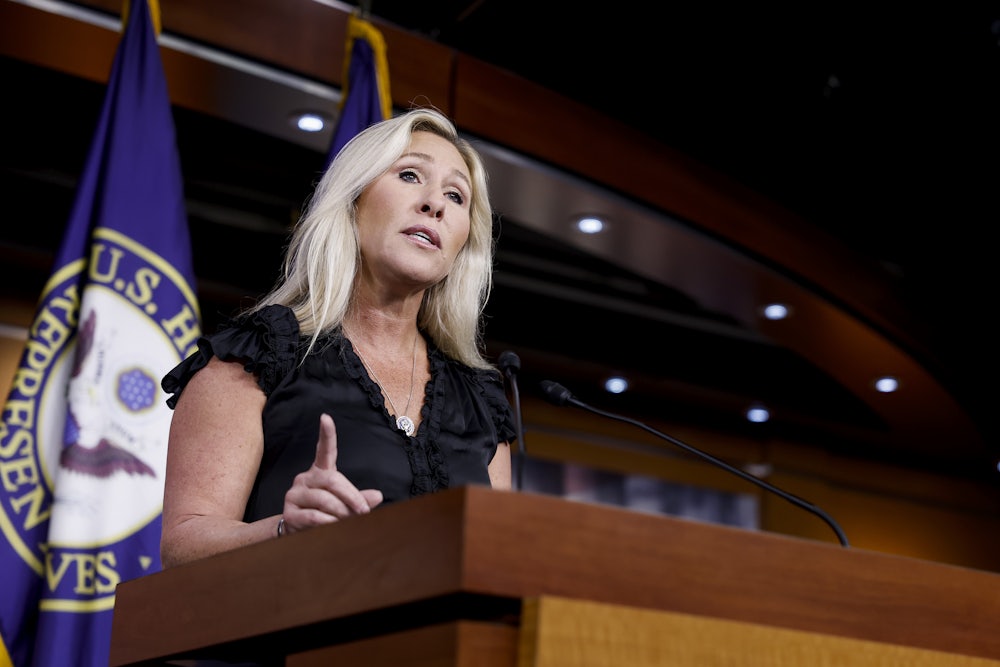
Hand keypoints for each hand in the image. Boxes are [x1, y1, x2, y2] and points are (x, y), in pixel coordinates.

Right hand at [281, 413, 383, 534]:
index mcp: (320, 472)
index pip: (324, 450)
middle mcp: (305, 478)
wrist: (299, 533)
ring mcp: (294, 494)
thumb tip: (379, 496)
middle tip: (364, 511)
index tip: (326, 418)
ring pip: (324, 500)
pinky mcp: (288, 512)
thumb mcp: (345, 504)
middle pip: (332, 480)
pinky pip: (313, 516)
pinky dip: (329, 523)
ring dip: (342, 513)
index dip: (326, 434)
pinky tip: (334, 527)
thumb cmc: (327, 513)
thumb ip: (360, 498)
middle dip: (352, 497)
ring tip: (348, 522)